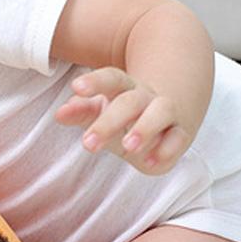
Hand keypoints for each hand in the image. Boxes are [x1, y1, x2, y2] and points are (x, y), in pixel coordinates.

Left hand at [55, 67, 193, 175]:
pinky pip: (178, 138)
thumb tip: (59, 113)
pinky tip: (149, 162)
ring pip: (161, 112)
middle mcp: (146, 97)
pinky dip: (166, 150)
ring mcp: (166, 113)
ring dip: (145, 128)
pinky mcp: (181, 133)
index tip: (76, 87)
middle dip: (109, 122)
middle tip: (88, 144)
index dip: (95, 82)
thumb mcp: (101, 112)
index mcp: (124, 88)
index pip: (111, 79)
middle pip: (130, 101)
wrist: (168, 116)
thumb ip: (81, 112)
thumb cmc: (125, 116)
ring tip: (128, 147)